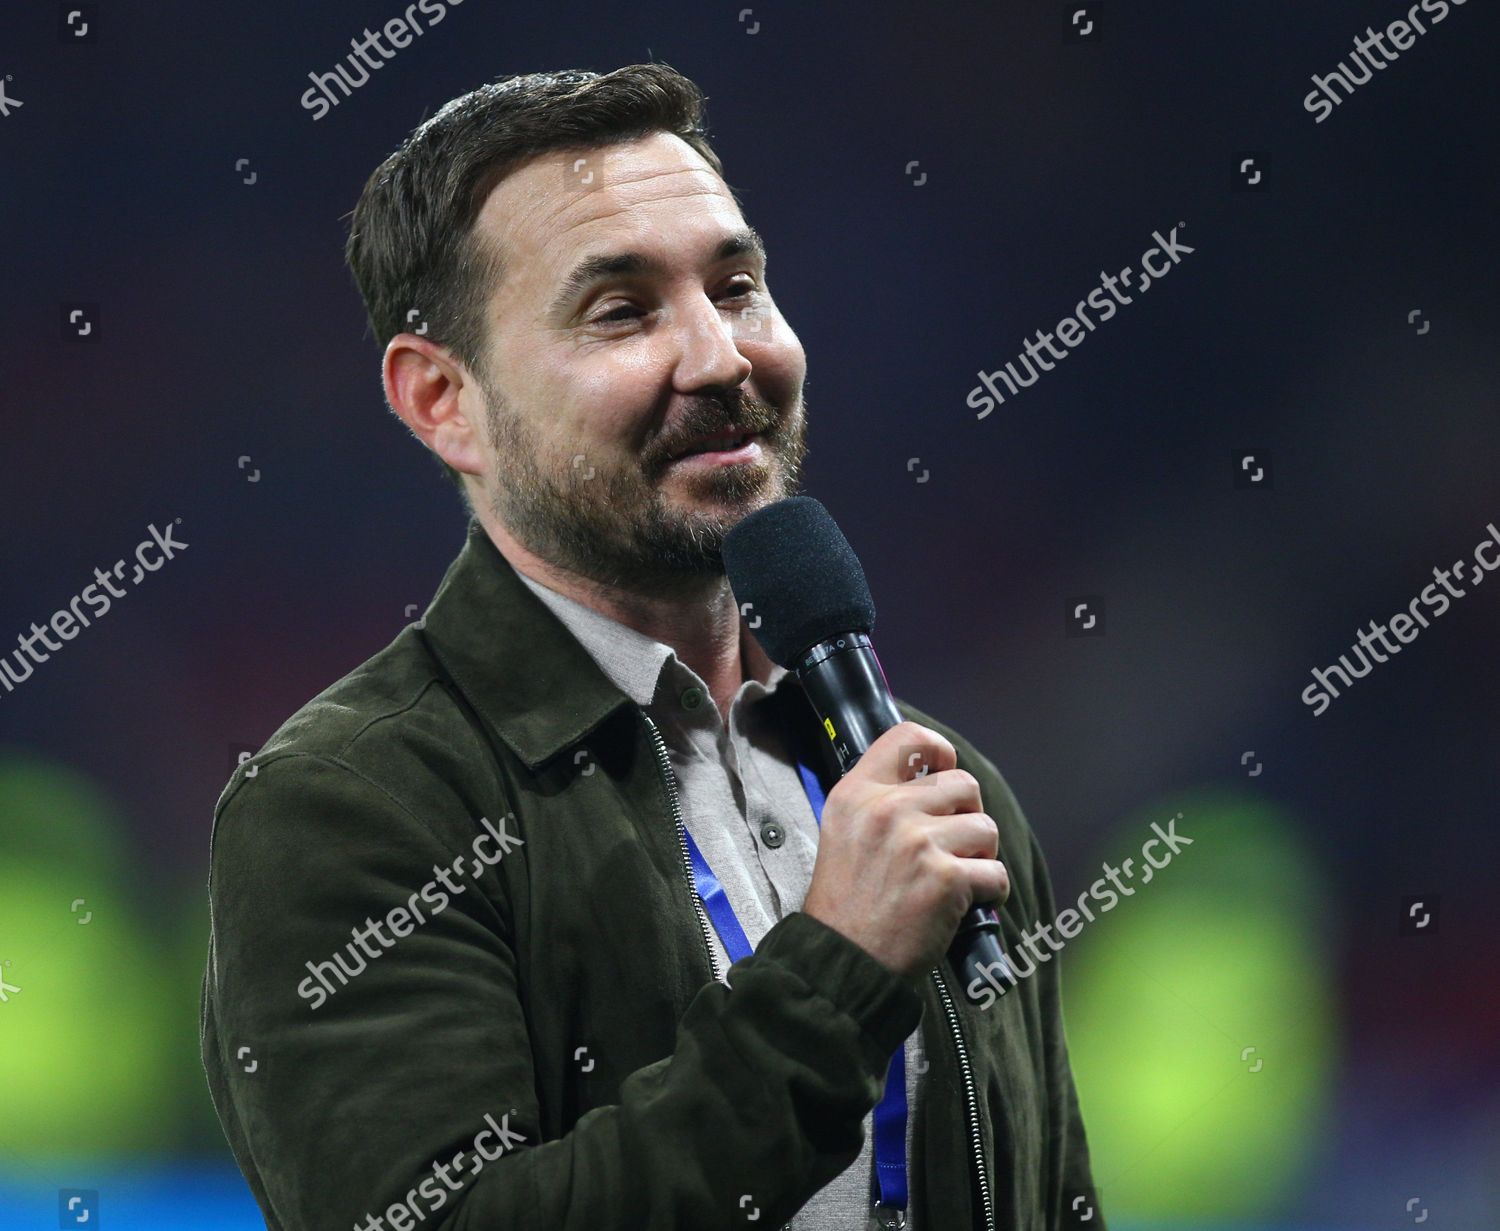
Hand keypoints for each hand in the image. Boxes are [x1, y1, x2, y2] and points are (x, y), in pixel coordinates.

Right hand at [801, 722, 1007, 981]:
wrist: (842, 960)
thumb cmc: (845, 905)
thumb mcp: (842, 832)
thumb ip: (878, 800)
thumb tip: (929, 778)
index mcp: (857, 794)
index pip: (908, 737)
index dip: (938, 749)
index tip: (944, 768)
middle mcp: (887, 810)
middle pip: (962, 783)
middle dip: (967, 814)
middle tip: (954, 843)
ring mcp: (918, 843)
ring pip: (985, 827)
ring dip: (981, 854)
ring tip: (959, 876)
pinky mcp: (946, 879)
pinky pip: (996, 873)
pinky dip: (990, 892)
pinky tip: (967, 904)